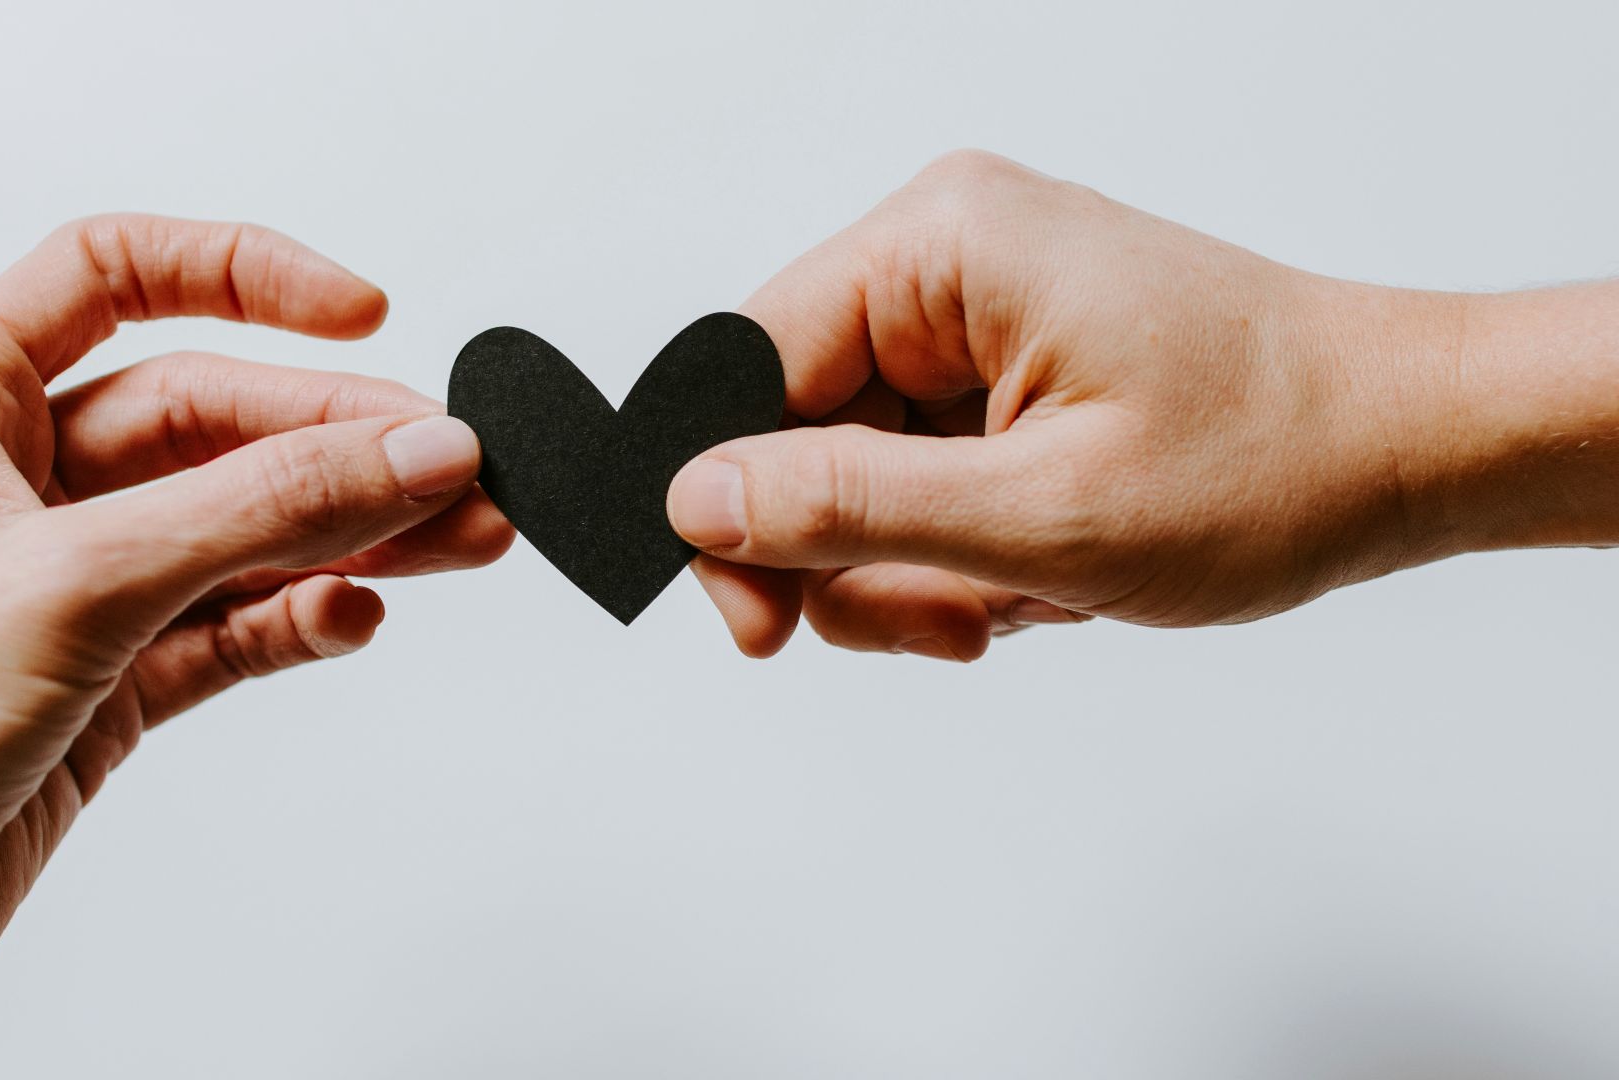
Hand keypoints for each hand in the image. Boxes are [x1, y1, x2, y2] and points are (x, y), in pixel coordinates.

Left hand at [0, 216, 511, 1076]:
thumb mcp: (73, 585)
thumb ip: (258, 510)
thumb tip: (407, 447)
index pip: (113, 274)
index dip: (242, 274)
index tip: (360, 311)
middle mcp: (13, 486)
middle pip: (210, 417)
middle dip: (339, 440)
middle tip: (453, 468)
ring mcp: (66, 588)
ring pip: (238, 527)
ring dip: (349, 532)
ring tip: (457, 539)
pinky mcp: (103, 685)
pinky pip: (230, 625)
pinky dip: (300, 618)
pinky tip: (351, 616)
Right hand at [669, 151, 1618, 658]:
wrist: (1412, 449)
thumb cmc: (1276, 457)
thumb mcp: (1043, 513)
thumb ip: (849, 507)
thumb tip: (695, 502)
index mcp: (941, 245)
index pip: (744, 368)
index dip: (732, 505)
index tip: (761, 624)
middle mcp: (947, 263)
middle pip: (794, 433)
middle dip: (855, 556)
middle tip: (947, 621)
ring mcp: (977, 321)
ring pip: (855, 476)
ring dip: (919, 569)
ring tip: (1021, 597)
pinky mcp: (1004, 374)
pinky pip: (918, 481)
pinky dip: (961, 553)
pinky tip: (1041, 574)